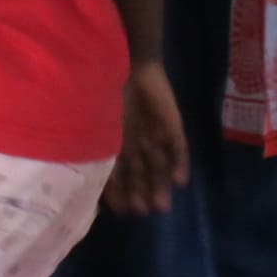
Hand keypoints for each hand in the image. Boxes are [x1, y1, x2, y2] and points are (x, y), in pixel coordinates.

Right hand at [104, 60, 187, 215]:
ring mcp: (154, 133)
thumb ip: (102, 153)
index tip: (122, 212)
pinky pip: (178, 147)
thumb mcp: (99, 129)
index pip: (118, 172)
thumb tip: (96, 184)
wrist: (128, 63)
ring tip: (161, 207)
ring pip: (158, 164)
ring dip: (159, 184)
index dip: (120, 192)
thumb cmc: (103, 94)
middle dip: (141, 193)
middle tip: (143, 213)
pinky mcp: (172, 124)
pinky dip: (180, 164)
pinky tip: (180, 182)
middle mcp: (135, 140)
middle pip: (140, 172)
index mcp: (115, 140)